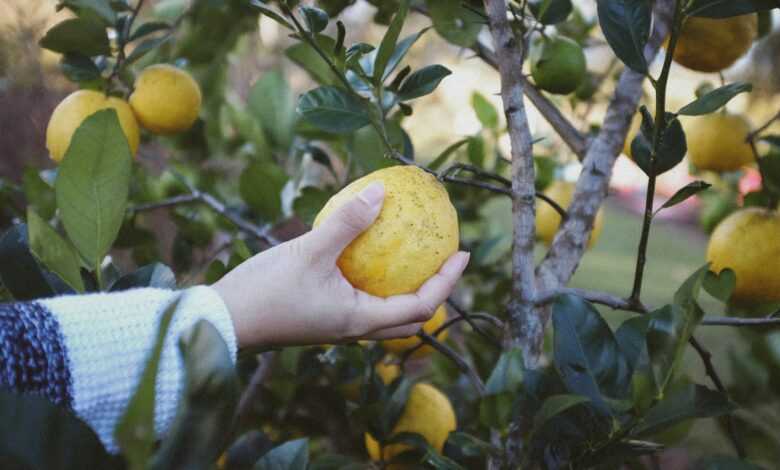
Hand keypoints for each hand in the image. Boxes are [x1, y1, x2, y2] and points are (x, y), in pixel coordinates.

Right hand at [213, 182, 469, 347]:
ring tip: (414, 257)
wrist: (223, 321)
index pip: (421, 306)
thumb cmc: (266, 291)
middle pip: (409, 318)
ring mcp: (338, 325)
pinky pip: (363, 301)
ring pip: (386, 314)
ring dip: (408, 290)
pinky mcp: (322, 317)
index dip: (448, 281)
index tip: (464, 253)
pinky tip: (368, 253)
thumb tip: (382, 191)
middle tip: (445, 259)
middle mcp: (354, 328)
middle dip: (435, 291)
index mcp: (360, 319)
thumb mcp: (310, 250)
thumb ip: (347, 222)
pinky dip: (378, 283)